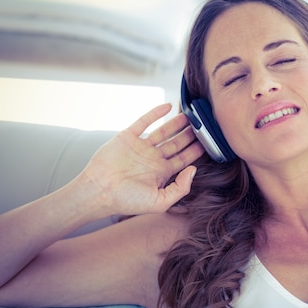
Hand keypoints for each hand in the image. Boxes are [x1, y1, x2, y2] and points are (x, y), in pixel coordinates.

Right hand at [79, 103, 204, 216]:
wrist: (98, 192)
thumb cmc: (127, 201)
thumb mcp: (159, 202)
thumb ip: (180, 188)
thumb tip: (194, 170)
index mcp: (162, 173)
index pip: (184, 158)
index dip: (197, 150)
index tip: (210, 141)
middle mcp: (153, 158)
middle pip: (177, 143)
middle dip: (191, 134)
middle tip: (204, 124)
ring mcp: (141, 147)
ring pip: (163, 131)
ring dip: (177, 122)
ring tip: (190, 114)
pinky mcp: (128, 137)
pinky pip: (144, 121)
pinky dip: (155, 113)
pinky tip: (168, 105)